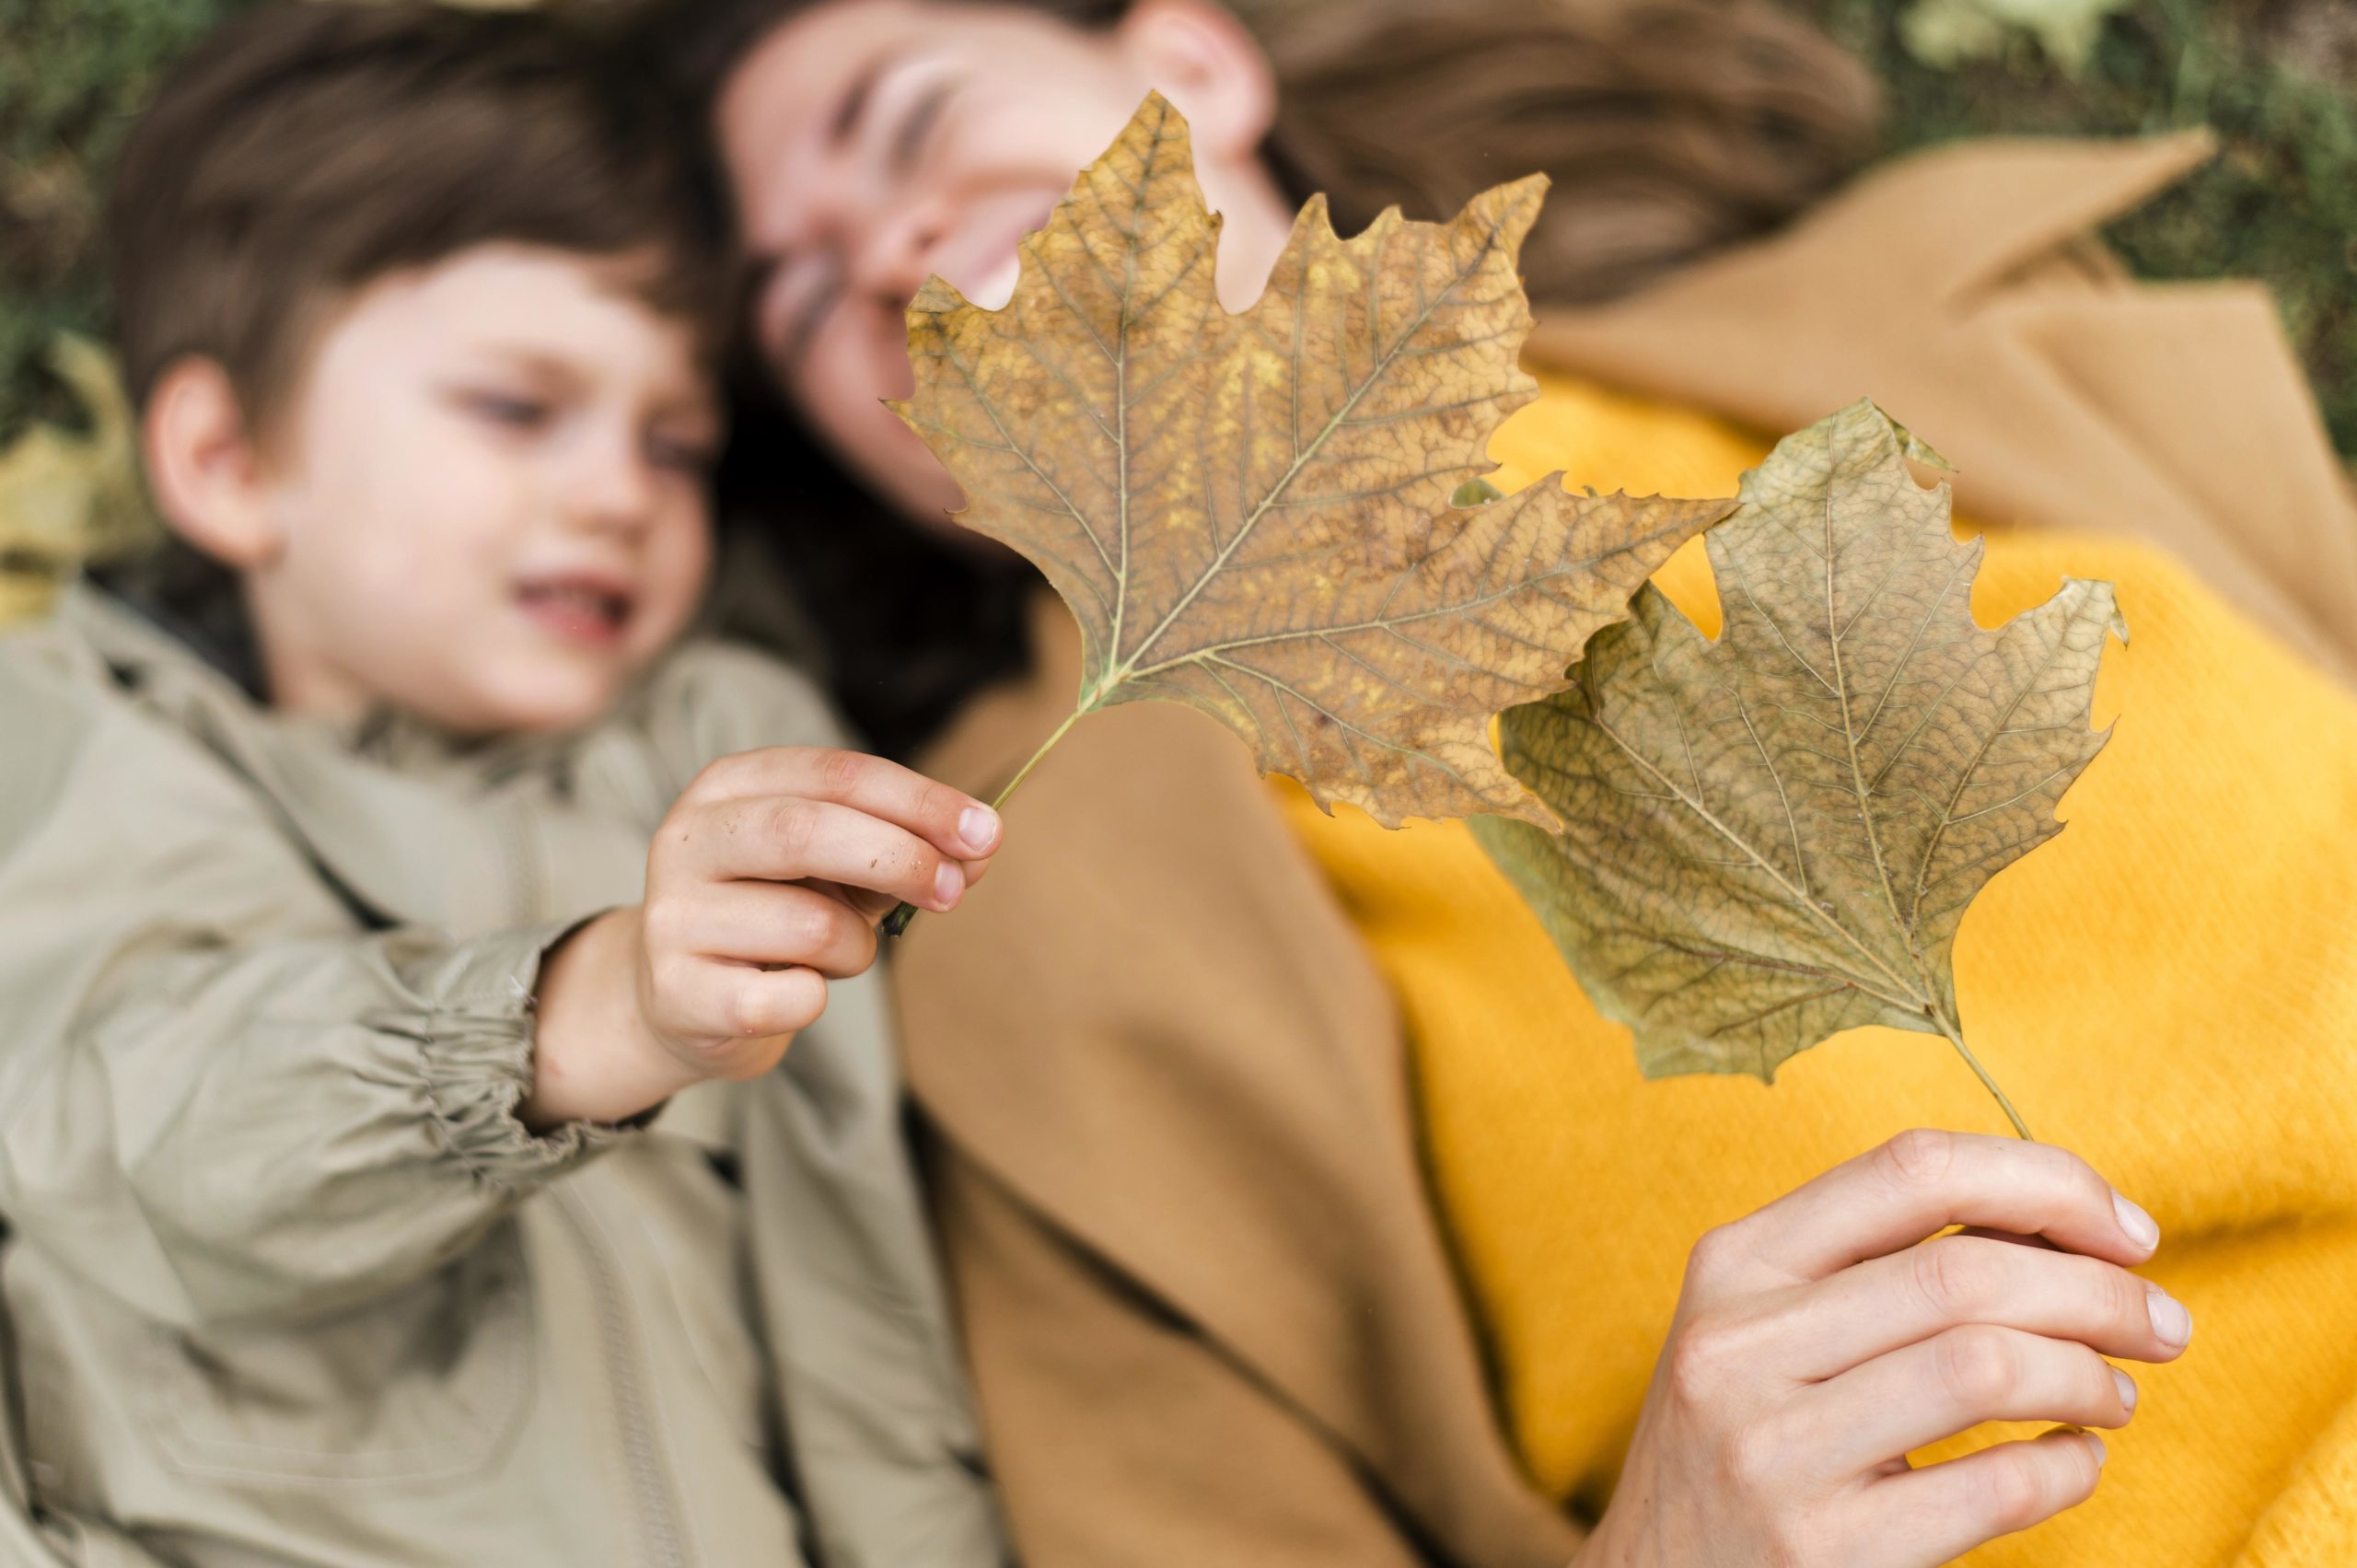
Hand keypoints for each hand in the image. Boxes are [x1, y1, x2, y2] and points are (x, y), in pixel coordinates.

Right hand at [526, 747, 999, 1125]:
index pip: (835, 773)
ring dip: (857, 948)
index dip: (918, 800)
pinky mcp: (677, 993)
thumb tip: (981, 848)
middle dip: (898, 857)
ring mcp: (673, 916)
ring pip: (807, 923)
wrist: (682, 1001)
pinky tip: (796, 993)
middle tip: (951, 891)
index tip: (986, 832)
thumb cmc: (775, 915)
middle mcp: (688, 838)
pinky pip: (785, 998)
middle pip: (805, 829)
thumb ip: (908, 849)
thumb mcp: (840, 868)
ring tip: (842, 956)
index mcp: (730, 786)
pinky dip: (815, 999)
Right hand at [1574, 1129, 2189, 1567]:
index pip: (1911, 1171)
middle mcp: (1737, 1345)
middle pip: (1964, 1272)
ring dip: (2090, 1376)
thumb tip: (2063, 1222)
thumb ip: (1871, 1266)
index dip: (2044, 1183)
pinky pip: (1995, 1488)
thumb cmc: (1741, 1443)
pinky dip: (2069, 1469)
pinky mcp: (1820, 1549)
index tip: (2127, 1228)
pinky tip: (2077, 1462)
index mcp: (1733, 1264)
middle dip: (2100, 1290)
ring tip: (2115, 1395)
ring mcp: (1772, 1450)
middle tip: (2161, 1323)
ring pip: (1985, 1366)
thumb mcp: (1761, 1330)